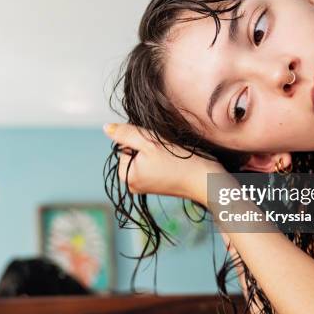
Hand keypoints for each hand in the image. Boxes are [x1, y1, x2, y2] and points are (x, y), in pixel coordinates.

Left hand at [103, 122, 223, 202]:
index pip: (125, 145)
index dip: (140, 138)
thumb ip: (126, 134)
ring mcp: (146, 185)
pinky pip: (155, 163)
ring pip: (146, 155)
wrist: (208, 180)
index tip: (157, 145)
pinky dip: (164, 158)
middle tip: (166, 151)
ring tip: (172, 157)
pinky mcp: (159, 184)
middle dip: (149, 145)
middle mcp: (133, 184)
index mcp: (126, 176)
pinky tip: (175, 162)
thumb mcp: (150, 142)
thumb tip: (106, 128)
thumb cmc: (180, 163)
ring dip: (157, 151)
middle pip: (134, 151)